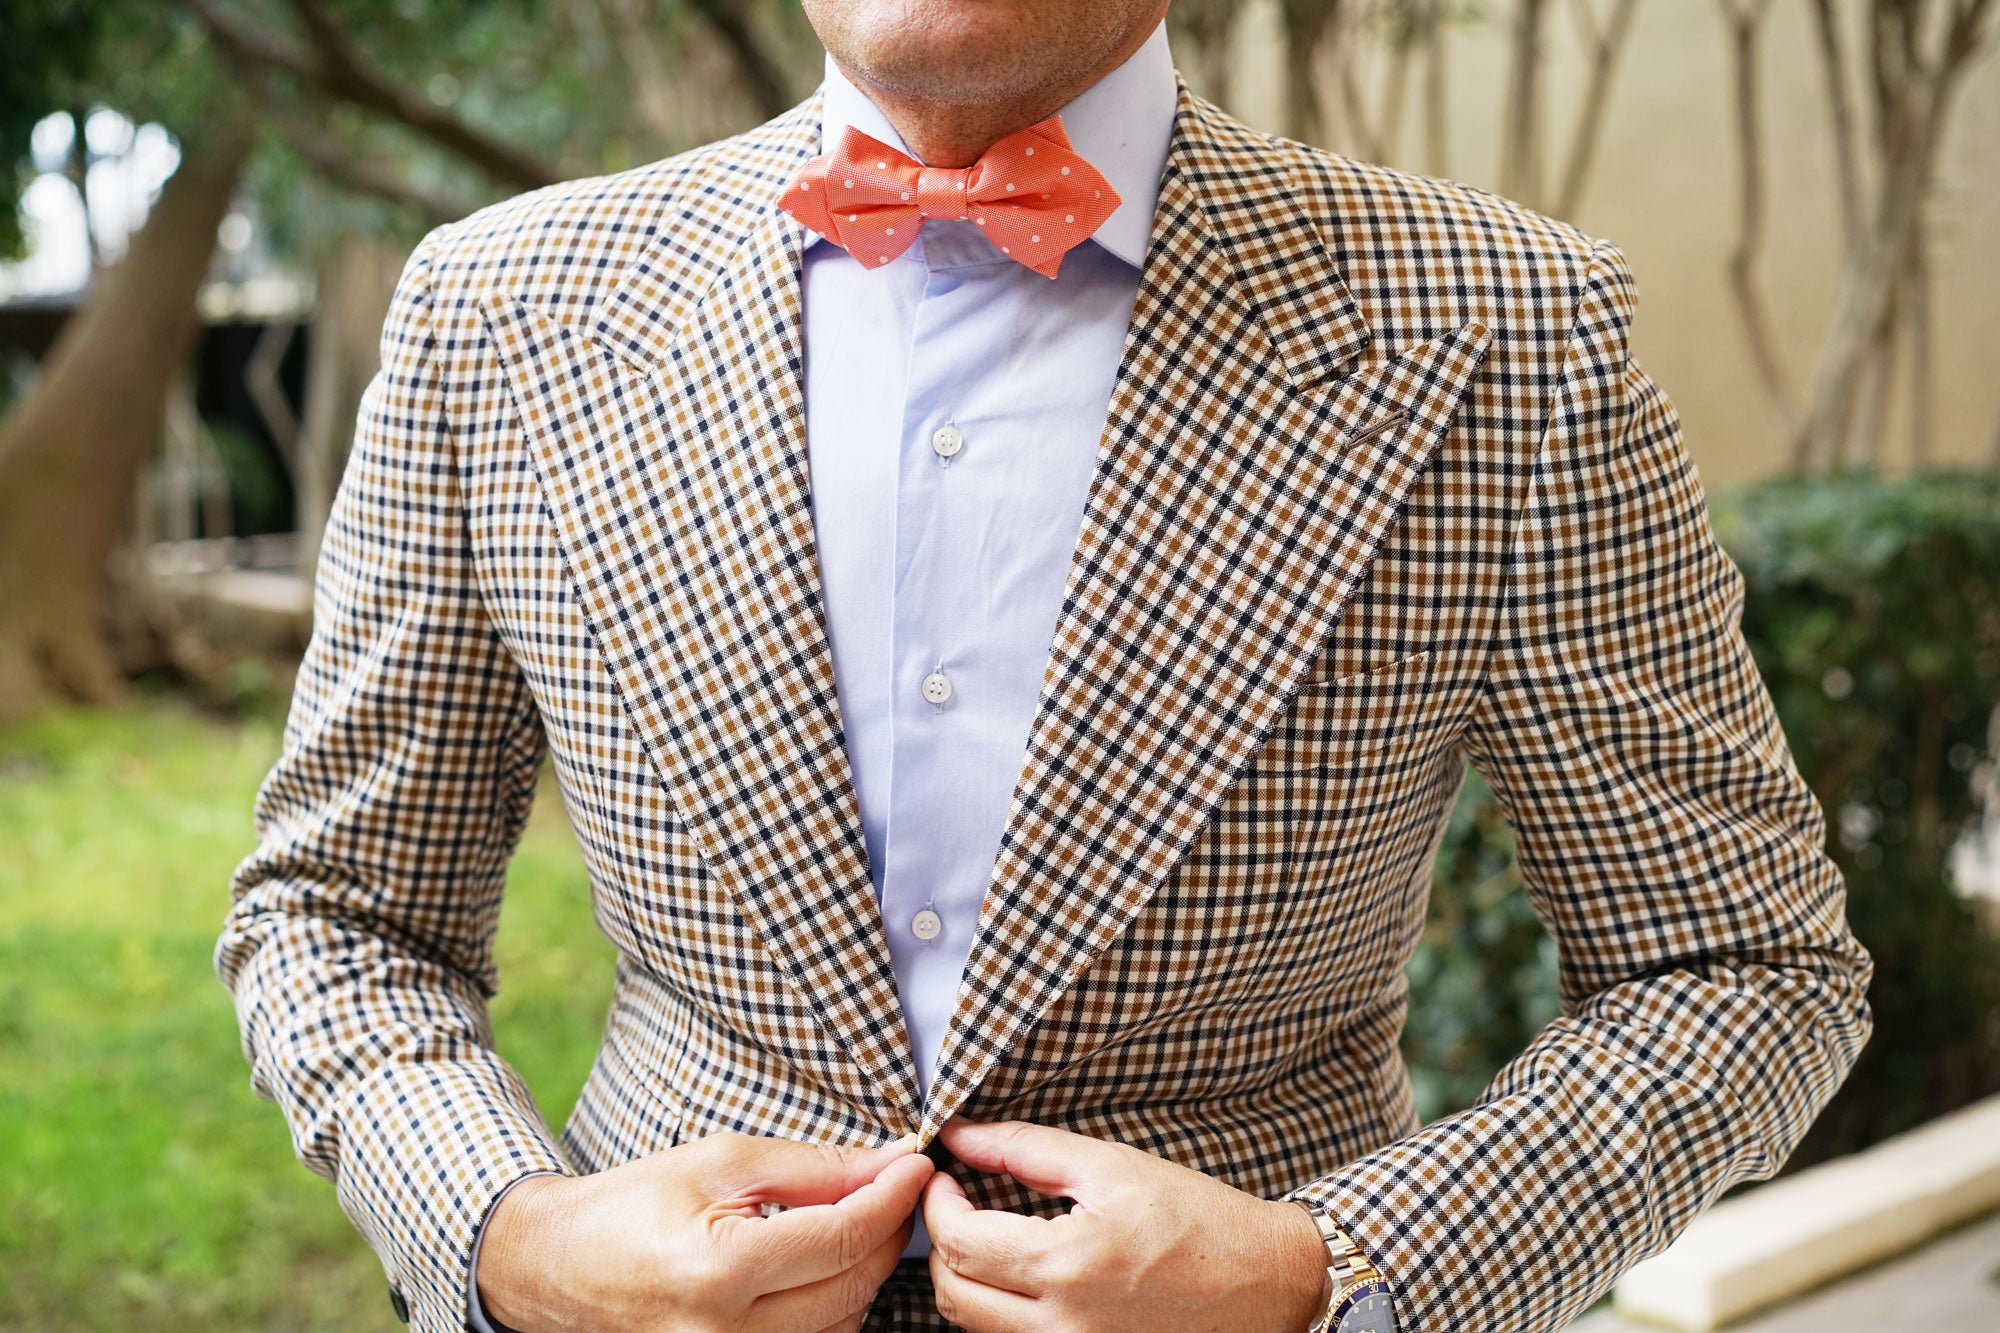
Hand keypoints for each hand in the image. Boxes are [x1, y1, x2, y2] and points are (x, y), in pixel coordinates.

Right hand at [477, 1130, 934, 1332]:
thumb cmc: (634, 1204)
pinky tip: (821, 1269)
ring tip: (850, 1223)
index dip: (891, 1195)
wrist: (558, 1267)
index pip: (842, 1237)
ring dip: (862, 1271)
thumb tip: (889, 1162)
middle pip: (853, 1286)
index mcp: (719, 1270)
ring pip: (843, 1324)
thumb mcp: (721, 1162)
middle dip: (885, 1231)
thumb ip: (813, 1167)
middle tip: (892, 1186)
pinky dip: (833, 1307)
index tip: (915, 1164)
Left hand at [922, 1119, 1330, 1331]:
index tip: (944, 1176)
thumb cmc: (1198, 1219)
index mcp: (1068, 1263)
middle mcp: (1063, 1324)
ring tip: (989, 1234)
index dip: (936, 1202)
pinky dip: (996, 1311)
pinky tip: (1021, 1274)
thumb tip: (959, 1134)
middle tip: (959, 1203)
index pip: (958, 1241)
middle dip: (941, 1243)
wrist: (1268, 1283)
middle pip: (952, 1293)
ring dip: (966, 1278)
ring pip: (974, 1326)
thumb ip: (1025, 1148)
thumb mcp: (1112, 1166)